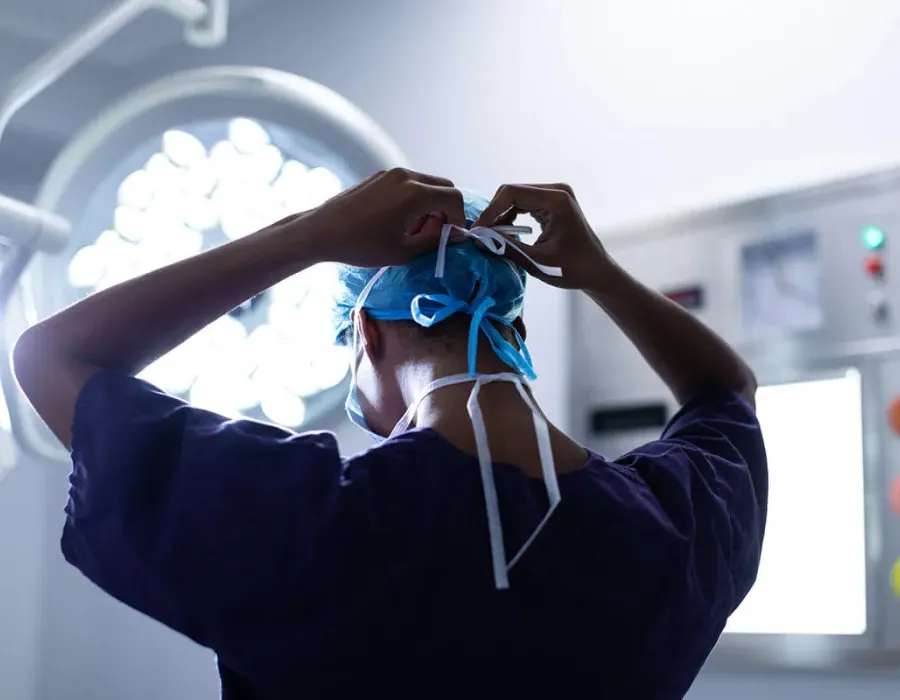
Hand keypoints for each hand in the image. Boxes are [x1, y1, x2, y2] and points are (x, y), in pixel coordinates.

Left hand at [299, 168, 466, 267]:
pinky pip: (408, 184)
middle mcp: (406, 176)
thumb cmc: (361, 245)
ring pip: (426, 185)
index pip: (454, 198)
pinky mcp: (379, 176)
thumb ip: (435, 242)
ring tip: (415, 231)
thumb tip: (454, 237)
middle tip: (434, 234)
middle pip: (443, 187)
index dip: (459, 219)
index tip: (451, 237)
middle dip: (446, 210)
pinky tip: (399, 222)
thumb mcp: (403, 251)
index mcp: (414, 193)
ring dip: (430, 206)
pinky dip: (414, 200)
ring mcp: (390, 173)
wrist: (321, 231)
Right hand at [472, 183, 610, 289]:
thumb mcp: (536, 261)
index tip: (477, 230)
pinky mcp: (553, 202)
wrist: (596, 272)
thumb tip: (478, 239)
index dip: (490, 210)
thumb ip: (507, 247)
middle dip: (493, 212)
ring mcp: (556, 195)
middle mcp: (556, 191)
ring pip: (516, 197)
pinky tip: (505, 233)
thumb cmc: (572, 270)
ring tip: (490, 236)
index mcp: (556, 200)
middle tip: (480, 235)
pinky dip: (511, 216)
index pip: (512, 193)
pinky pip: (524, 203)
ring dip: (501, 215)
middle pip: (512, 192)